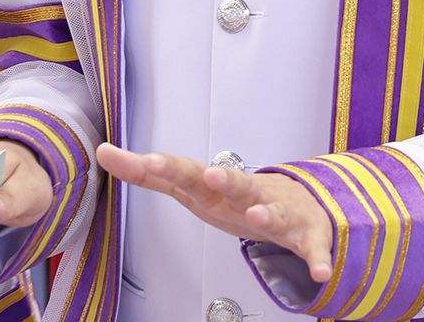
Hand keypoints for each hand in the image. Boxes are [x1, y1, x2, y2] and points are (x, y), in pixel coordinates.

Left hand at [96, 144, 335, 284]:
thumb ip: (150, 174)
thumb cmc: (238, 197)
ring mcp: (279, 212)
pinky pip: (313, 249)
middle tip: (213, 176)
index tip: (145, 159)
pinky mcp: (306, 235)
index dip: (166, 168)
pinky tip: (319, 271)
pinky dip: (317, 258)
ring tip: (259, 219)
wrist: (301, 204)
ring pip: (273, 212)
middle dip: (225, 180)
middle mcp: (247, 194)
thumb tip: (104, 153)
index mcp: (216, 187)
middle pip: (234, 184)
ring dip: (266, 215)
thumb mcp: (192, 186)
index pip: (186, 173)